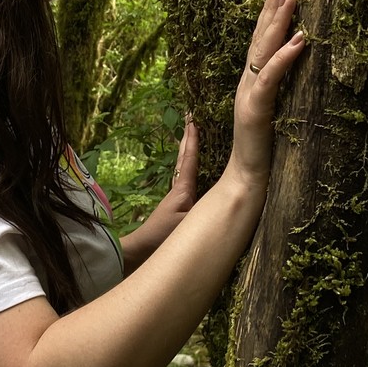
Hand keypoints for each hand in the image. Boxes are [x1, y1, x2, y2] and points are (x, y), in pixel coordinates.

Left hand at [120, 115, 198, 270]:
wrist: (141, 250)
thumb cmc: (162, 237)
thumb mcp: (186, 225)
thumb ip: (205, 214)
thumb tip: (226, 201)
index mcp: (182, 189)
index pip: (188, 159)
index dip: (192, 140)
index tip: (193, 120)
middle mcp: (179, 188)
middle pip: (183, 156)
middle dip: (188, 136)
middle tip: (190, 116)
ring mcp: (177, 195)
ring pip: (183, 165)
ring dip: (188, 148)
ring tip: (192, 132)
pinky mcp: (177, 205)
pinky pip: (185, 177)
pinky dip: (189, 164)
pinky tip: (192, 167)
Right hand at [227, 0, 304, 186]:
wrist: (247, 178)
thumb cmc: (263, 149)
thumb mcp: (274, 112)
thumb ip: (278, 90)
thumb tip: (295, 70)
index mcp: (252, 81)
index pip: (260, 40)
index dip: (269, 13)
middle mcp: (247, 81)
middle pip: (259, 37)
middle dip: (271, 6)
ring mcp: (249, 93)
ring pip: (263, 50)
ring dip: (277, 22)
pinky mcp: (256, 108)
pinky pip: (271, 77)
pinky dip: (285, 57)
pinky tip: (300, 39)